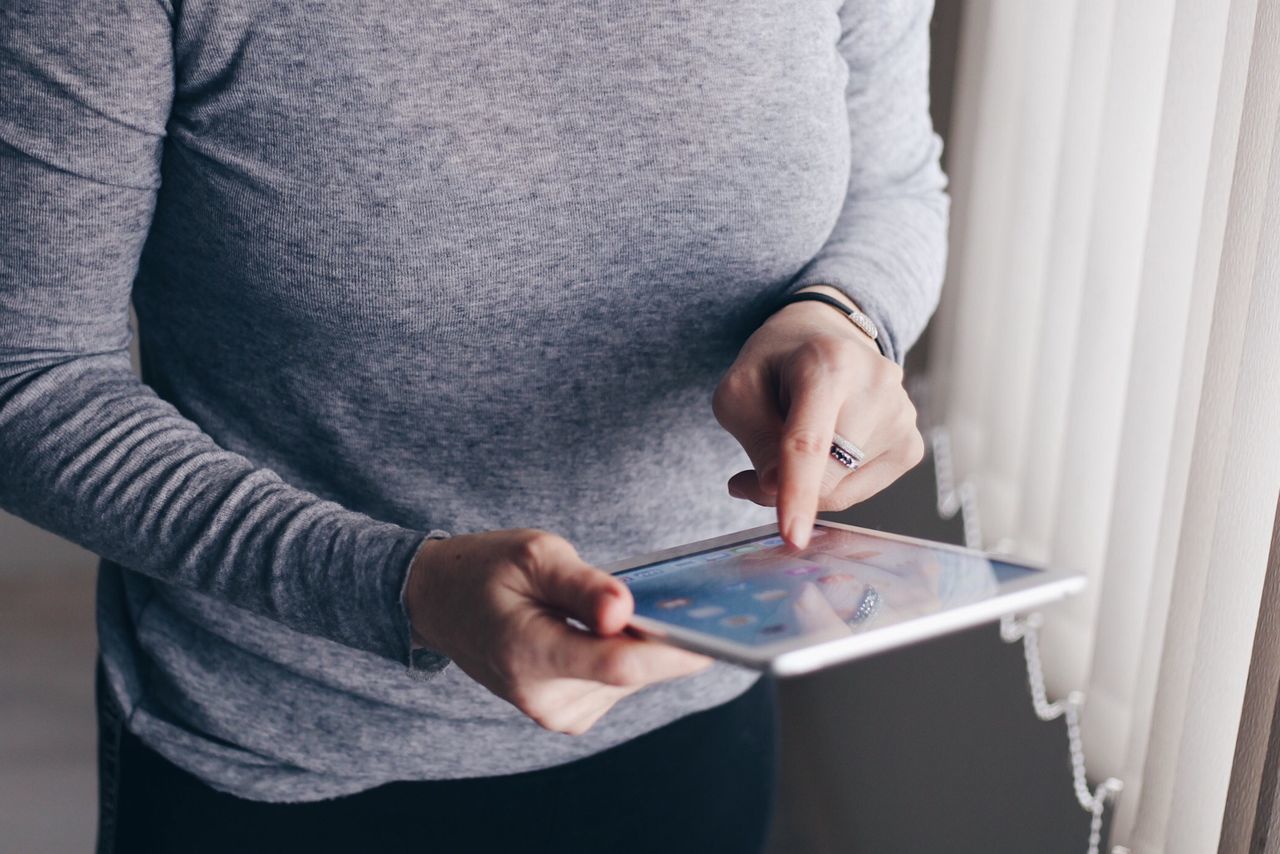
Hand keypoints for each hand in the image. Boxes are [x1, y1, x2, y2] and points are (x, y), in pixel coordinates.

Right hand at [403, 529, 711, 734]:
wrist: (441, 603)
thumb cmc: (485, 569)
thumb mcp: (534, 555)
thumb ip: (583, 585)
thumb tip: (625, 611)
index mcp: (530, 654)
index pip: (619, 664)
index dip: (674, 650)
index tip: (719, 630)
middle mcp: (545, 697)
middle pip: (632, 672)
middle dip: (664, 635)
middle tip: (692, 596)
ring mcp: (556, 711)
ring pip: (631, 678)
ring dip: (641, 642)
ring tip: (624, 602)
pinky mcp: (568, 713)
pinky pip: (618, 682)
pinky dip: (625, 652)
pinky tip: (611, 624)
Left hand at [712, 285, 924, 548]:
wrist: (825, 337)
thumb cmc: (777, 365)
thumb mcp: (739, 392)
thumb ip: (754, 442)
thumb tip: (779, 491)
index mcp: (827, 363)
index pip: (810, 441)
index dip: (797, 491)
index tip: (791, 536)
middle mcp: (877, 386)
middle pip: (825, 477)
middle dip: (783, 487)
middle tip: (756, 469)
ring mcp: (902, 416)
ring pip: (842, 491)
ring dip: (808, 482)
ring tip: (801, 433)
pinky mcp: (911, 445)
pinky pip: (860, 491)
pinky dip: (832, 482)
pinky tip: (829, 445)